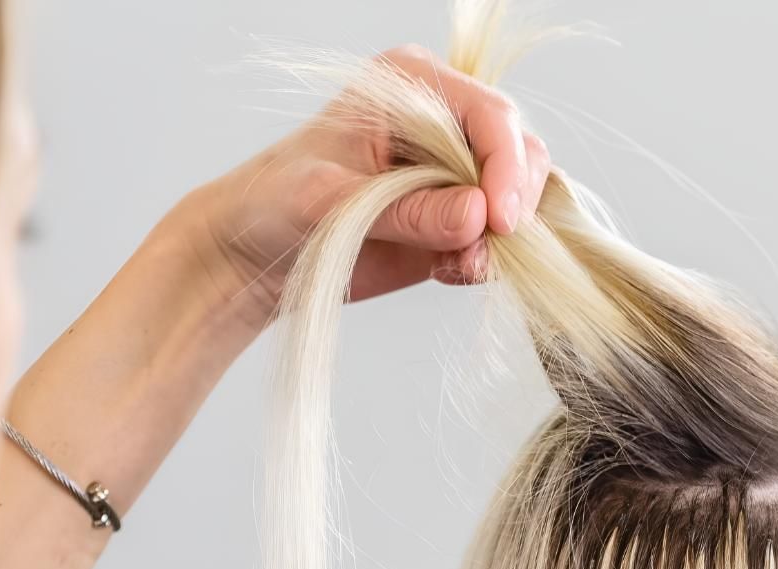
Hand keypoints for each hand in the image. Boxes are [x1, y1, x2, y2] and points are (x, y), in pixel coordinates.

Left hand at [184, 44, 551, 324]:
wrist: (257, 252)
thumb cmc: (277, 205)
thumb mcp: (335, 204)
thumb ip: (410, 212)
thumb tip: (479, 217)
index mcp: (412, 86)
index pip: (490, 115)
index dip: (506, 167)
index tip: (498, 222)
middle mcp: (442, 120)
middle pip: (520, 152)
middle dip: (510, 206)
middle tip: (479, 253)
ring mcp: (452, 170)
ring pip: (517, 197)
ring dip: (500, 240)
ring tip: (456, 268)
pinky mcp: (454, 216)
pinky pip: (497, 237)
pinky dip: (485, 260)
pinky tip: (448, 273)